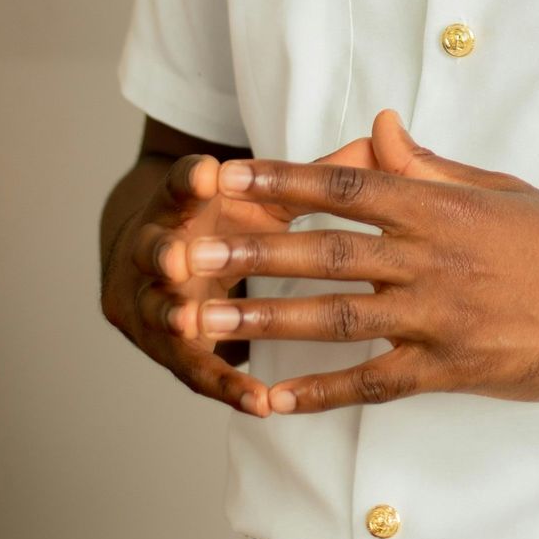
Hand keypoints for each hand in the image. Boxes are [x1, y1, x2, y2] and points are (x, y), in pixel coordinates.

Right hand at [100, 133, 378, 415]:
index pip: (184, 183)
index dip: (194, 179)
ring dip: (176, 318)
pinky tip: (258, 401)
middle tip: (178, 257)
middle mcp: (161, 248)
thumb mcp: (263, 192)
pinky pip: (198, 372)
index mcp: (185, 202)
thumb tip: (381, 138)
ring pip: (163, 312)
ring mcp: (157, 301)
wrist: (163, 261)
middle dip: (167, 253)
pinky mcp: (172, 350)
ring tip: (190, 324)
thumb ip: (316, 173)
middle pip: (158, 250)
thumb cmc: (229, 218)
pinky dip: (225, 384)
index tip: (210, 173)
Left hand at [182, 109, 538, 415]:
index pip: (344, 186)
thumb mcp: (497, 189)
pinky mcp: (451, 370)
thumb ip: (428, 167)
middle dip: (247, 248)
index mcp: (440, 206)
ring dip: (262, 318)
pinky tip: (268, 397)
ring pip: (335, 316)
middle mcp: (432, 258)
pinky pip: (372, 382)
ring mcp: (439, 317)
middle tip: (181, 251)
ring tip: (198, 323)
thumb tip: (377, 128)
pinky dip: (318, 392)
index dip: (278, 180)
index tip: (222, 176)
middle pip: (324, 250)